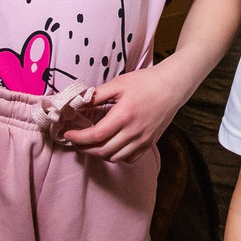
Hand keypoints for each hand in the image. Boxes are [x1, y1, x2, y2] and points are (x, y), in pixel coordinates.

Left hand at [63, 62, 192, 160]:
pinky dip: (116, 156)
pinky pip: (129, 159)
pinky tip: (110, 146)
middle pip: (103, 151)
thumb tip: (78, 102)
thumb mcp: (118, 83)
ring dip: (99, 154)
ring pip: (115, 158)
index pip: (96, 135)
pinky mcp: (149, 143)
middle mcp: (133, 132)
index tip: (68, 134)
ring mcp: (143, 140)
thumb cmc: (145, 82)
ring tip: (90, 144)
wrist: (171, 87)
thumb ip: (97, 95)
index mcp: (124, 115)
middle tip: (76, 141)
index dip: (79, 138)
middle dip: (84, 148)